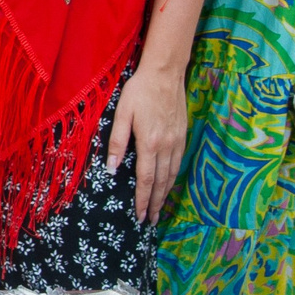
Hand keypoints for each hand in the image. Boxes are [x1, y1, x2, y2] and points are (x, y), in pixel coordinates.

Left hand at [105, 65, 188, 224]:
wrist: (165, 73)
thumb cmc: (139, 91)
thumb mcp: (121, 114)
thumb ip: (117, 141)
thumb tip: (111, 168)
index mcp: (149, 142)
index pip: (145, 179)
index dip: (142, 199)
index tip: (139, 215)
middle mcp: (166, 145)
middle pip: (161, 182)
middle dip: (155, 203)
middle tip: (150, 220)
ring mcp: (177, 141)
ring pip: (172, 174)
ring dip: (165, 194)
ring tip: (159, 208)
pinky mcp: (183, 135)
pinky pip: (179, 163)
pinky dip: (174, 178)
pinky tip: (169, 183)